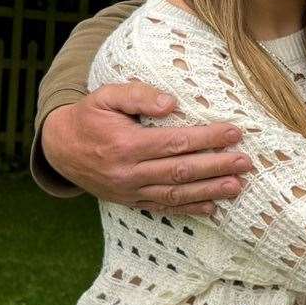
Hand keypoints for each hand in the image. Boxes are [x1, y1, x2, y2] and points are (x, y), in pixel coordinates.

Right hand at [41, 82, 252, 214]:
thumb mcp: (106, 96)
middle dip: (217, 166)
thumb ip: (138, 95)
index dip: (208, 138)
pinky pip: (163, 208)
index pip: (176, 142)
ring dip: (209, 190)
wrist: (59, 149)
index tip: (234, 132)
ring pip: (175, 194)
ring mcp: (130, 191)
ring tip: (237, 186)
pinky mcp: (130, 202)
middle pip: (181, 171)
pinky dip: (189, 209)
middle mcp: (129, 172)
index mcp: (125, 144)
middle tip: (246, 162)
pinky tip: (212, 207)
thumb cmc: (89, 118)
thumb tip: (172, 103)